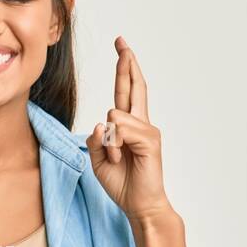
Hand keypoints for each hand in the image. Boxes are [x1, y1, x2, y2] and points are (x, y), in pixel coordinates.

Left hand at [85, 35, 175, 222]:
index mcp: (129, 126)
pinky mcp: (150, 140)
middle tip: (121, 42)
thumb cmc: (123, 183)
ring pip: (115, 115)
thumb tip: (102, 122)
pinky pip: (120, 130)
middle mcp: (140, 124)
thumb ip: (97, 138)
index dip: (124, 69)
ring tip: (117, 159)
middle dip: (126, 63)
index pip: (126, 91)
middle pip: (133, 86)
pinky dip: (114, 147)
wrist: (139, 204)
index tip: (122, 47)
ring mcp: (147, 130)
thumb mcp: (99, 159)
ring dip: (108, 142)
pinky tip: (121, 159)